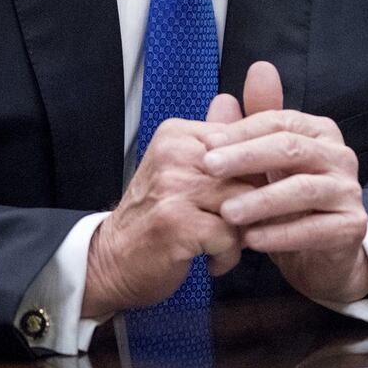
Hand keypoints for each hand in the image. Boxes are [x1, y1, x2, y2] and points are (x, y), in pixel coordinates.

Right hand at [82, 100, 251, 317]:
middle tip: (234, 224)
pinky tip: (211, 259)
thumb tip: (256, 106)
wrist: (111, 261)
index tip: (241, 196)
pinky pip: (231, 235)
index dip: (256, 174)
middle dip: (253, 205)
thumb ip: (220, 145)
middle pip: (249, 172)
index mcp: (178, 135)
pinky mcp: (177, 223)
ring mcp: (174, 187)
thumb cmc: (157, 216)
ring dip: (240, 232)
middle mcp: (174, 154)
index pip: (245, 139)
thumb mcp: (184, 171)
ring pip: (244, 203)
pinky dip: (228, 255)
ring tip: (221, 242)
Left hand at [200, 62, 367, 303]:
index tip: (206, 145)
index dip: (243, 131)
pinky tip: (251, 240)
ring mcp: (349, 191)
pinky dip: (281, 234)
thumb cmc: (289, 203)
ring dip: (261, 200)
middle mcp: (339, 156)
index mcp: (319, 132)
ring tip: (226, 212)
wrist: (323, 253)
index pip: (281, 121)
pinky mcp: (352, 226)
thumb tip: (223, 96)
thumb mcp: (266, 167)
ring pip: (304, 189)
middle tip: (209, 168)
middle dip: (247, 156)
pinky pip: (315, 229)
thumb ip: (247, 132)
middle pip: (292, 148)